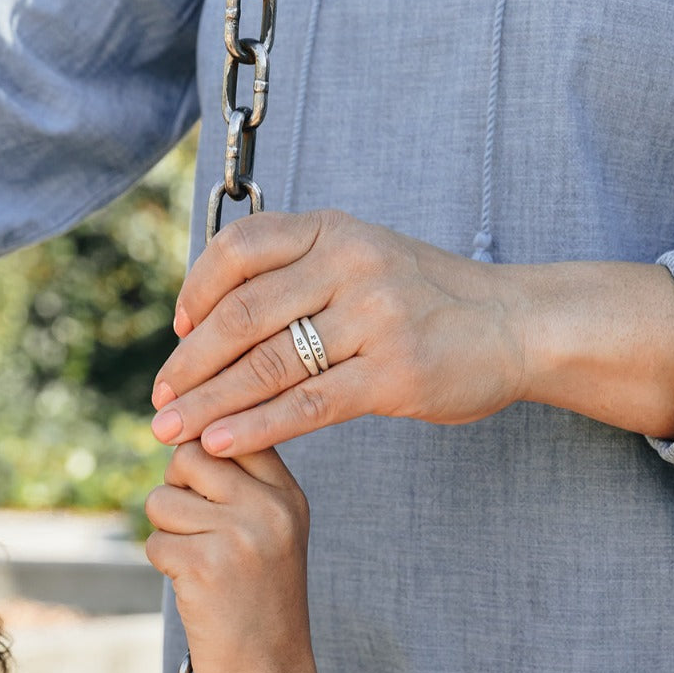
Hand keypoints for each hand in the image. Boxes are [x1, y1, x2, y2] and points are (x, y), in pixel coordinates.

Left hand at [145, 442, 311, 672]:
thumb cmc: (259, 599)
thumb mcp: (272, 531)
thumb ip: (240, 483)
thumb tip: (184, 436)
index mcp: (288, 495)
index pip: (233, 432)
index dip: (202, 445)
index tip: (194, 473)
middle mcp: (269, 508)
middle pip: (189, 455)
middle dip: (175, 486)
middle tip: (192, 523)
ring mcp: (239, 536)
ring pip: (162, 499)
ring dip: (166, 529)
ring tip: (197, 559)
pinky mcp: (204, 565)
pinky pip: (155, 541)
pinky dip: (163, 563)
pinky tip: (193, 585)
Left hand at [150, 209, 528, 455]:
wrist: (515, 323)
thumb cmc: (424, 297)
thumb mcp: (362, 256)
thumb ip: (297, 271)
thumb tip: (212, 311)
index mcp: (334, 229)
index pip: (240, 251)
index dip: (197, 291)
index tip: (177, 331)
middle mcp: (351, 264)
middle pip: (244, 315)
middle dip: (191, 363)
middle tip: (158, 396)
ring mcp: (375, 319)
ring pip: (269, 365)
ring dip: (209, 401)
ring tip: (170, 429)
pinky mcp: (394, 375)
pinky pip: (308, 405)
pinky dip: (256, 426)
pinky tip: (221, 443)